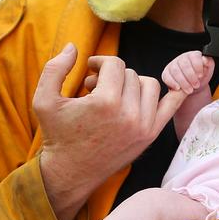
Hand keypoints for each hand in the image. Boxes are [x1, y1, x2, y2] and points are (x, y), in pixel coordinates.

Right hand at [34, 44, 186, 219]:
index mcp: (105, 102)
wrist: (70, 173)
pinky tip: (174, 84)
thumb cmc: (58, 135)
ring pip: (149, 85)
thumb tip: (73, 46)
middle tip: (94, 88)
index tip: (89, 71)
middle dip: (111, 76)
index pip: (114, 64)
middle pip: (130, 74)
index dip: (100, 62)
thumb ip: (55, 68)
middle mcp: (128, 114)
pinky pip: (170, 106)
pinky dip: (174, 93)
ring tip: (114, 94)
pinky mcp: (149, 136)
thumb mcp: (44, 100)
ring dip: (132, 84)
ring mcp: (143, 126)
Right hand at [162, 51, 214, 95]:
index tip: (200, 75)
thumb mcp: (208, 70)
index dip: (197, 67)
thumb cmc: (201, 77)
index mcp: (193, 55)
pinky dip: (172, 83)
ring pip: (175, 71)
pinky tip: (178, 88)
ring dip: (183, 82)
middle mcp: (182, 58)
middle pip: (184, 65)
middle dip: (191, 77)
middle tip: (196, 85)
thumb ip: (209, 63)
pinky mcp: (166, 73)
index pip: (194, 57)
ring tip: (189, 89)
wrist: (193, 87)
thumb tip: (205, 60)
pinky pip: (167, 77)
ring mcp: (173, 65)